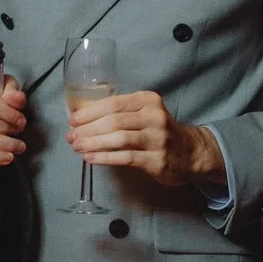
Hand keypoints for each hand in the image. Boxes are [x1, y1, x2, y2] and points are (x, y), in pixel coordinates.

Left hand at [68, 91, 222, 187]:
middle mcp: (154, 117)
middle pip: (114, 121)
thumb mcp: (146, 113)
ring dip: (93, 143)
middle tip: (71, 137)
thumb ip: (122, 112)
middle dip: (88, 129)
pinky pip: (125, 157)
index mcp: (148, 101)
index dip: (90, 112)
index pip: (114, 103)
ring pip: (119, 139)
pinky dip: (105, 158)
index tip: (73, 120)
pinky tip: (91, 159)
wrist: (191, 153)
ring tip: (77, 147)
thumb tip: (84, 120)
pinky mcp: (157, 160)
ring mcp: (157, 139)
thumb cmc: (160, 132)